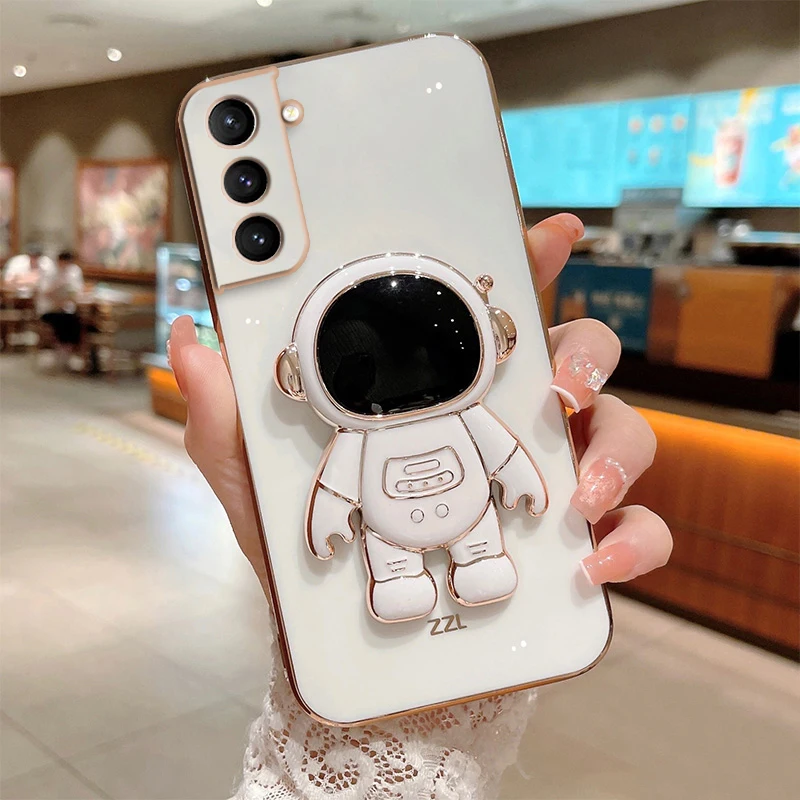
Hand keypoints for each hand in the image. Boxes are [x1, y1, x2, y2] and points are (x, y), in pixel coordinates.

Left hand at [169, 213, 671, 591]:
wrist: (346, 642)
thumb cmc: (301, 554)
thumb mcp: (253, 477)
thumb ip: (225, 413)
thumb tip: (191, 340)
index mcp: (442, 392)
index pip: (495, 312)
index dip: (529, 262)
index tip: (550, 232)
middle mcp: (506, 426)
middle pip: (579, 358)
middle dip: (588, 355)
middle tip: (563, 383)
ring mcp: (545, 486)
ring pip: (623, 435)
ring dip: (614, 453)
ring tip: (577, 493)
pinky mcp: (568, 551)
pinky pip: (633, 532)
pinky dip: (630, 542)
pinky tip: (593, 564)